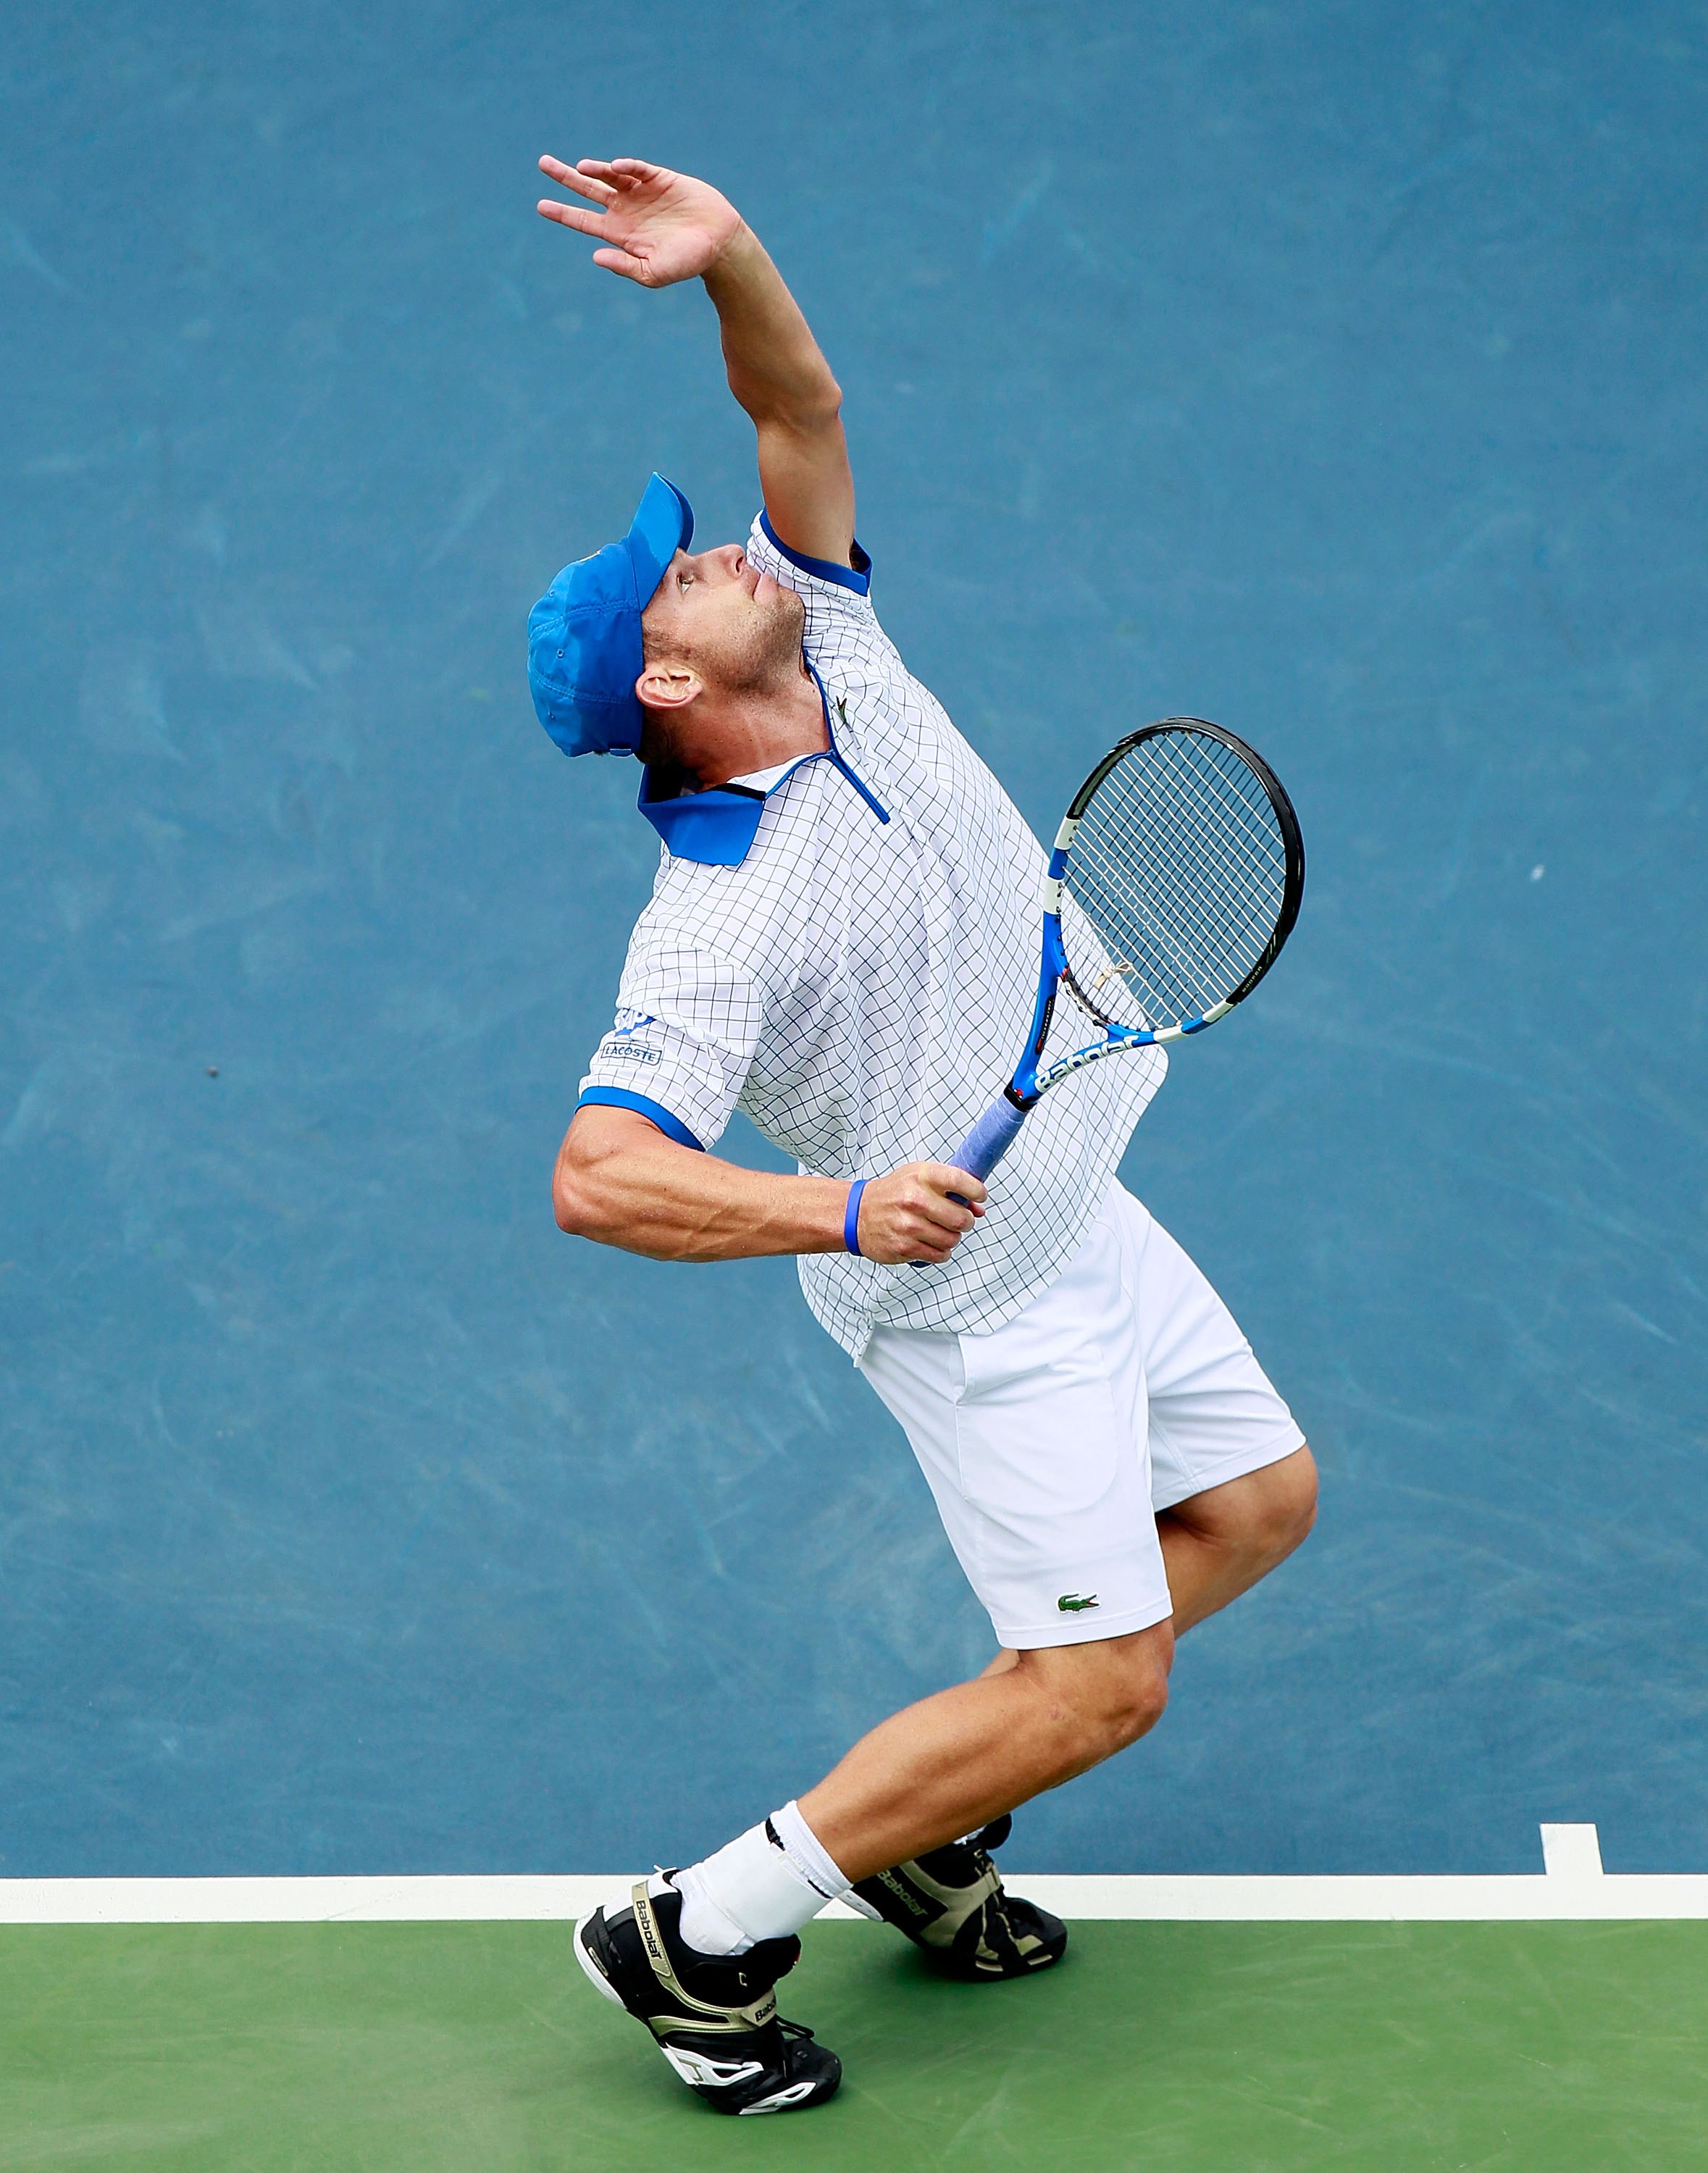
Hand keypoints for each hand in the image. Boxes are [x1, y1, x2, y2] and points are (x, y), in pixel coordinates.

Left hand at [536, 156, 742, 287]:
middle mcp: (626, 210)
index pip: (584, 221)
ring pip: (608, 174)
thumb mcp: (653, 274)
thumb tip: (595, 255)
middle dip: (565, 177)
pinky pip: (637, 168)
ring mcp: (641, 192)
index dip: (562, 213)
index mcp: (620, 234)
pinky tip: (618, 166)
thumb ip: (624, 266)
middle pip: (588, 190)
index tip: (541, 206)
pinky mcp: (659, 178)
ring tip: (582, 168)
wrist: (719, 243)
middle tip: (542, 163)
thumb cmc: (687, 263)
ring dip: (594, 169)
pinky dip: (626, 166)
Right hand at [855, 1163, 986, 1266]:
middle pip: (962, 1219)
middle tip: (958, 1219)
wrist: (857, 1214)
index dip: (977, 1190)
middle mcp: (915, 1200)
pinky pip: (939, 1255)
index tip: (979, 1195)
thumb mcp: (919, 1178)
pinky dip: (940, 1251)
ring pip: (952, 1240)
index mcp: (921, 1176)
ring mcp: (908, 1226)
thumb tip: (979, 1209)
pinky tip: (930, 1242)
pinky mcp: (904, 1247)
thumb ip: (951, 1189)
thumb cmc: (893, 1194)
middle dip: (966, 1221)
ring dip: (952, 1237)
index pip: (960, 1180)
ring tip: (940, 1230)